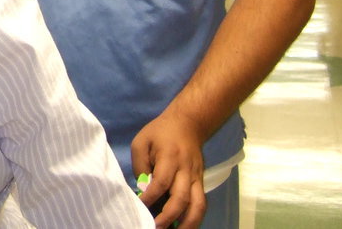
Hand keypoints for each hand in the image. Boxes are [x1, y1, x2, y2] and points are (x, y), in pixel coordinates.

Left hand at [131, 112, 207, 228]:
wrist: (188, 124)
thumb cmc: (160, 132)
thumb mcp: (141, 142)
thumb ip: (140, 165)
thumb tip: (143, 189)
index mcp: (169, 157)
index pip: (161, 182)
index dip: (151, 197)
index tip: (140, 206)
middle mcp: (186, 170)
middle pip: (181, 198)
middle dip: (169, 216)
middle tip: (156, 226)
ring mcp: (197, 177)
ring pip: (198, 205)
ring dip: (188, 223)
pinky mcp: (201, 182)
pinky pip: (202, 203)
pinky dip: (195, 218)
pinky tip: (186, 226)